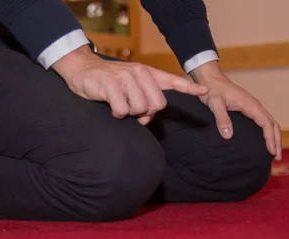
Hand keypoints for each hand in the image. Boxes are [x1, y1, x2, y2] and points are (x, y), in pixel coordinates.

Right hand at [52, 45, 208, 124]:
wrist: (83, 70)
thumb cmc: (108, 82)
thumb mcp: (129, 86)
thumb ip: (143, 99)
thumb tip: (148, 118)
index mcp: (147, 73)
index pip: (172, 81)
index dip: (189, 88)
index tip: (205, 91)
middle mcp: (139, 73)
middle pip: (157, 105)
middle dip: (145, 112)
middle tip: (131, 109)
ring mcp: (126, 78)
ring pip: (140, 109)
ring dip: (129, 113)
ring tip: (118, 103)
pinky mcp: (111, 85)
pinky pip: (123, 110)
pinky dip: (116, 113)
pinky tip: (110, 105)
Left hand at [191, 61, 281, 159]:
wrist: (210, 78)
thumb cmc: (212, 90)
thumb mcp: (214, 103)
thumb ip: (221, 118)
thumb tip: (228, 136)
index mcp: (250, 105)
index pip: (267, 124)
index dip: (271, 139)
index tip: (272, 152)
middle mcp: (255, 105)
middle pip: (272, 124)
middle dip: (277, 141)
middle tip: (278, 157)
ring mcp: (252, 106)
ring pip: (269, 122)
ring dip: (274, 136)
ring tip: (274, 152)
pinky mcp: (248, 107)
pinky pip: (262, 120)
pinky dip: (267, 131)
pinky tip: (264, 139)